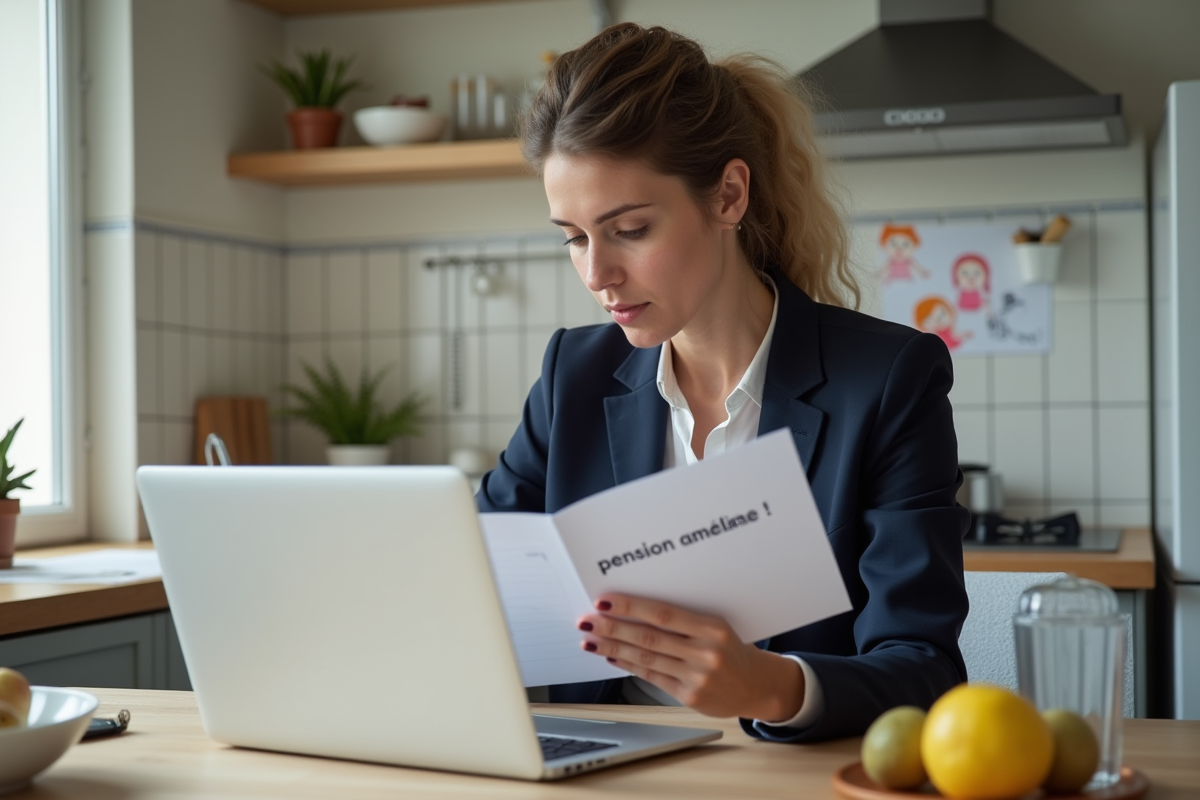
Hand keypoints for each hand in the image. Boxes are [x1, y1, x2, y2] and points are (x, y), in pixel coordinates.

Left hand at [577, 593, 804, 720]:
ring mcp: (698, 676)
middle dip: (613, 628)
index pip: (663, 614)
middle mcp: (706, 652)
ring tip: (591, 639)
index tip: (605, 600)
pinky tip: (612, 656)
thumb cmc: (731, 649)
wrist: (756, 685)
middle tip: (588, 620)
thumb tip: (634, 609)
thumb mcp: (715, 627)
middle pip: (649, 637)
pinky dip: (629, 665)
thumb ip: (681, 620)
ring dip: (614, 647)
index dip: (631, 607)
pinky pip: (652, 677)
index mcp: (712, 627)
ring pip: (647, 658)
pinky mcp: (691, 696)